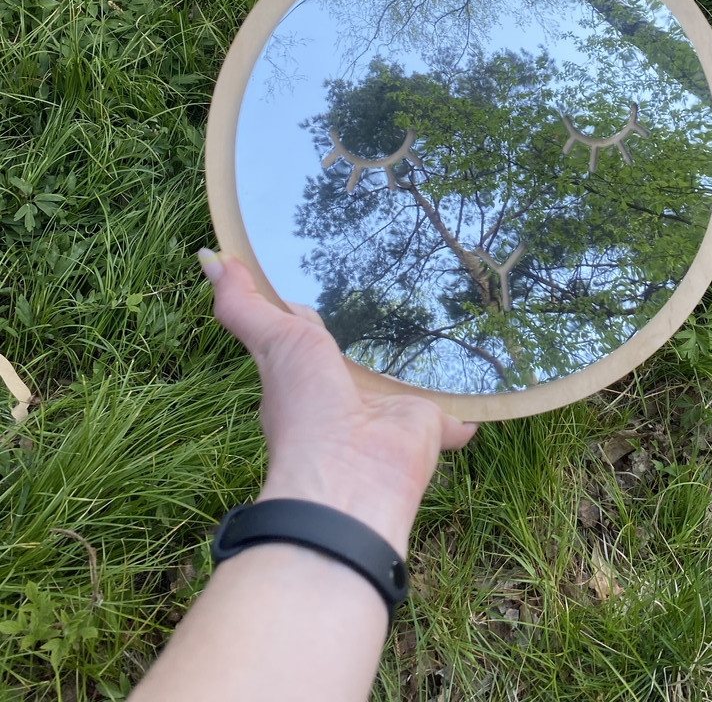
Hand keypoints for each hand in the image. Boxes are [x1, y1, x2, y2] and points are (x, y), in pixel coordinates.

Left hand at [198, 252, 476, 554]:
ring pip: (405, 378)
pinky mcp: (428, 425)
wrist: (351, 477)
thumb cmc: (305, 408)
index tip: (329, 269)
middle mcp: (344, 394)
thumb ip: (244, 305)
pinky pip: (453, 412)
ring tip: (444, 323)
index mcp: (306, 374)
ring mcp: (388, 412)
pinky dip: (466, 409)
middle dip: (373, 330)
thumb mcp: (272, 342)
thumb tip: (208, 256)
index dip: (313, 306)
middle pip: (359, 352)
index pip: (309, 331)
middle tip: (397, 288)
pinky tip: (480, 395)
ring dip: (421, 362)